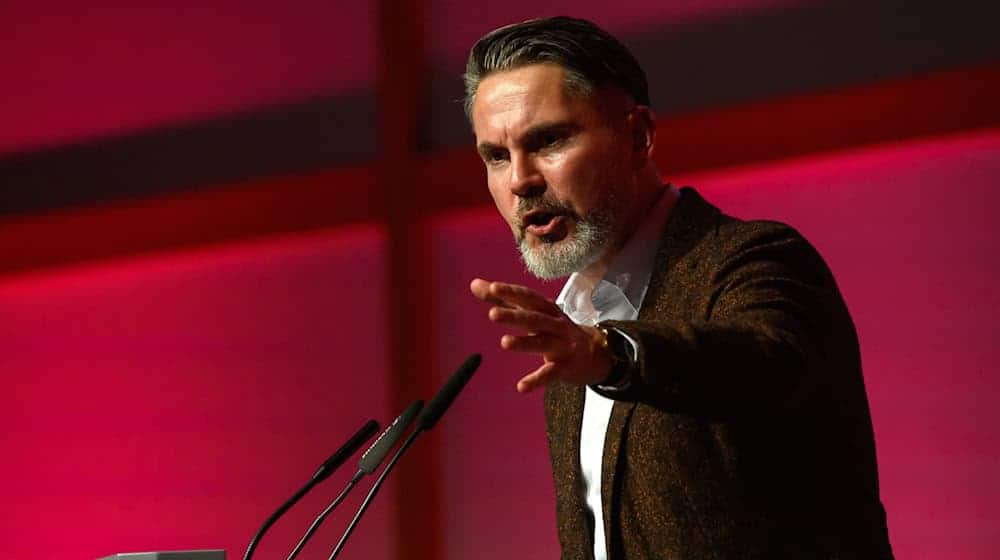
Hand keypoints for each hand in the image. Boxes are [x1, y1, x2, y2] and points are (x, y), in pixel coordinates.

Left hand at [470, 278, 612, 392]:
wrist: (597, 353)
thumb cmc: (558, 328)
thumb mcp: (533, 312)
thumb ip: (504, 299)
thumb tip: (474, 284)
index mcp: (546, 309)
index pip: (527, 298)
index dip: (511, 292)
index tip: (492, 288)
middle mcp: (555, 324)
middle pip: (534, 318)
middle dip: (515, 316)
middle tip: (493, 314)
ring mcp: (562, 345)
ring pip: (542, 343)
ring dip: (524, 343)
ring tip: (505, 343)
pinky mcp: (566, 367)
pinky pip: (550, 374)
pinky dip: (536, 380)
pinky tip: (522, 387)